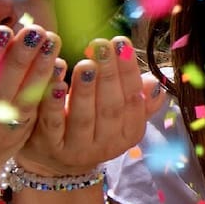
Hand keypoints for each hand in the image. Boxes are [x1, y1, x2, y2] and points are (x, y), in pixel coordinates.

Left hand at [18, 36, 165, 175]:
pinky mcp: (50, 147)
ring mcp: (78, 149)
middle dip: (109, 75)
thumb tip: (154, 83)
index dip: (129, 72)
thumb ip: (137, 97)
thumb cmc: (92, 125)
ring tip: (85, 64)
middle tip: (103, 46)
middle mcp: (107, 146)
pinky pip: (53, 123)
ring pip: (84, 118)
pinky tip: (56, 82)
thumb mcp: (118, 114)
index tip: (122, 44)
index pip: (133, 101)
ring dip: (85, 89)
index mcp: (129, 134)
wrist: (56, 159)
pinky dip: (55, 102)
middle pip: (111, 109)